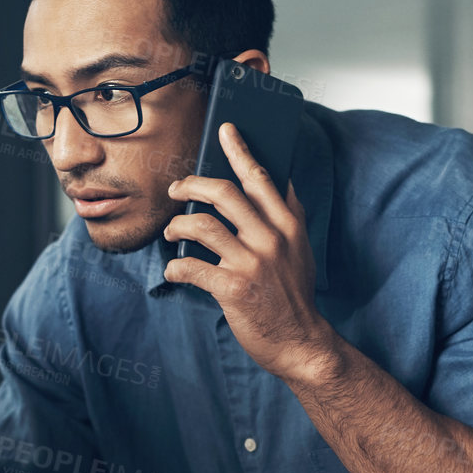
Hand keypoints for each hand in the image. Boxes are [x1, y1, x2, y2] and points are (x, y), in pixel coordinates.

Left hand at [162, 122, 336, 381]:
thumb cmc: (293, 294)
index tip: (225, 130)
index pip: (260, 177)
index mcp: (288, 224)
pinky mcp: (233, 288)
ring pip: (201, 226)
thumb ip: (287, 214)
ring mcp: (252, 263)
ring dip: (177, 226)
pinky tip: (175, 270)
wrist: (301, 342)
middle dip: (192, 185)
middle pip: (223, 193)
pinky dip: (176, 267)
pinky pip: (191, 266)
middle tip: (176, 189)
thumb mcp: (300, 248)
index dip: (239, 150)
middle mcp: (271, 238)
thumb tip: (278, 179)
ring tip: (172, 232)